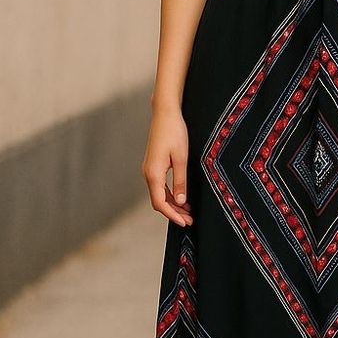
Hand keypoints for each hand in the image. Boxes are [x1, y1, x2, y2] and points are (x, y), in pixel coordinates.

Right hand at [142, 106, 193, 226]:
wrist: (165, 114)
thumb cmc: (174, 132)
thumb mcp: (182, 157)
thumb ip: (180, 180)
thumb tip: (180, 200)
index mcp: (153, 173)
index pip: (160, 202)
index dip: (172, 215)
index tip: (184, 222)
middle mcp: (148, 173)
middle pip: (158, 201)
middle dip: (174, 212)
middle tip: (190, 220)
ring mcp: (149, 169)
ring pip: (159, 194)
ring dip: (172, 204)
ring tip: (188, 211)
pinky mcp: (153, 165)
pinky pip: (159, 185)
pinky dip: (169, 194)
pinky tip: (181, 197)